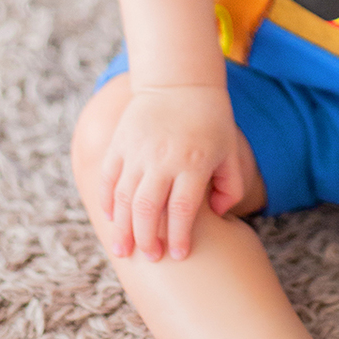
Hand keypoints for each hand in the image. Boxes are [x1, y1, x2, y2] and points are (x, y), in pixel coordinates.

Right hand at [98, 85, 243, 261]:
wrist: (180, 80)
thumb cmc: (211, 119)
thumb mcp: (230, 150)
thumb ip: (231, 186)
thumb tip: (219, 215)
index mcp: (192, 163)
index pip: (182, 211)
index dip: (178, 237)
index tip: (177, 255)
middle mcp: (162, 159)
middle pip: (148, 210)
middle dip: (146, 239)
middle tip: (149, 257)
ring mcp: (137, 151)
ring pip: (124, 198)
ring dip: (122, 228)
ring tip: (123, 250)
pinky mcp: (120, 143)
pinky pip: (108, 178)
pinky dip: (107, 200)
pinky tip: (110, 218)